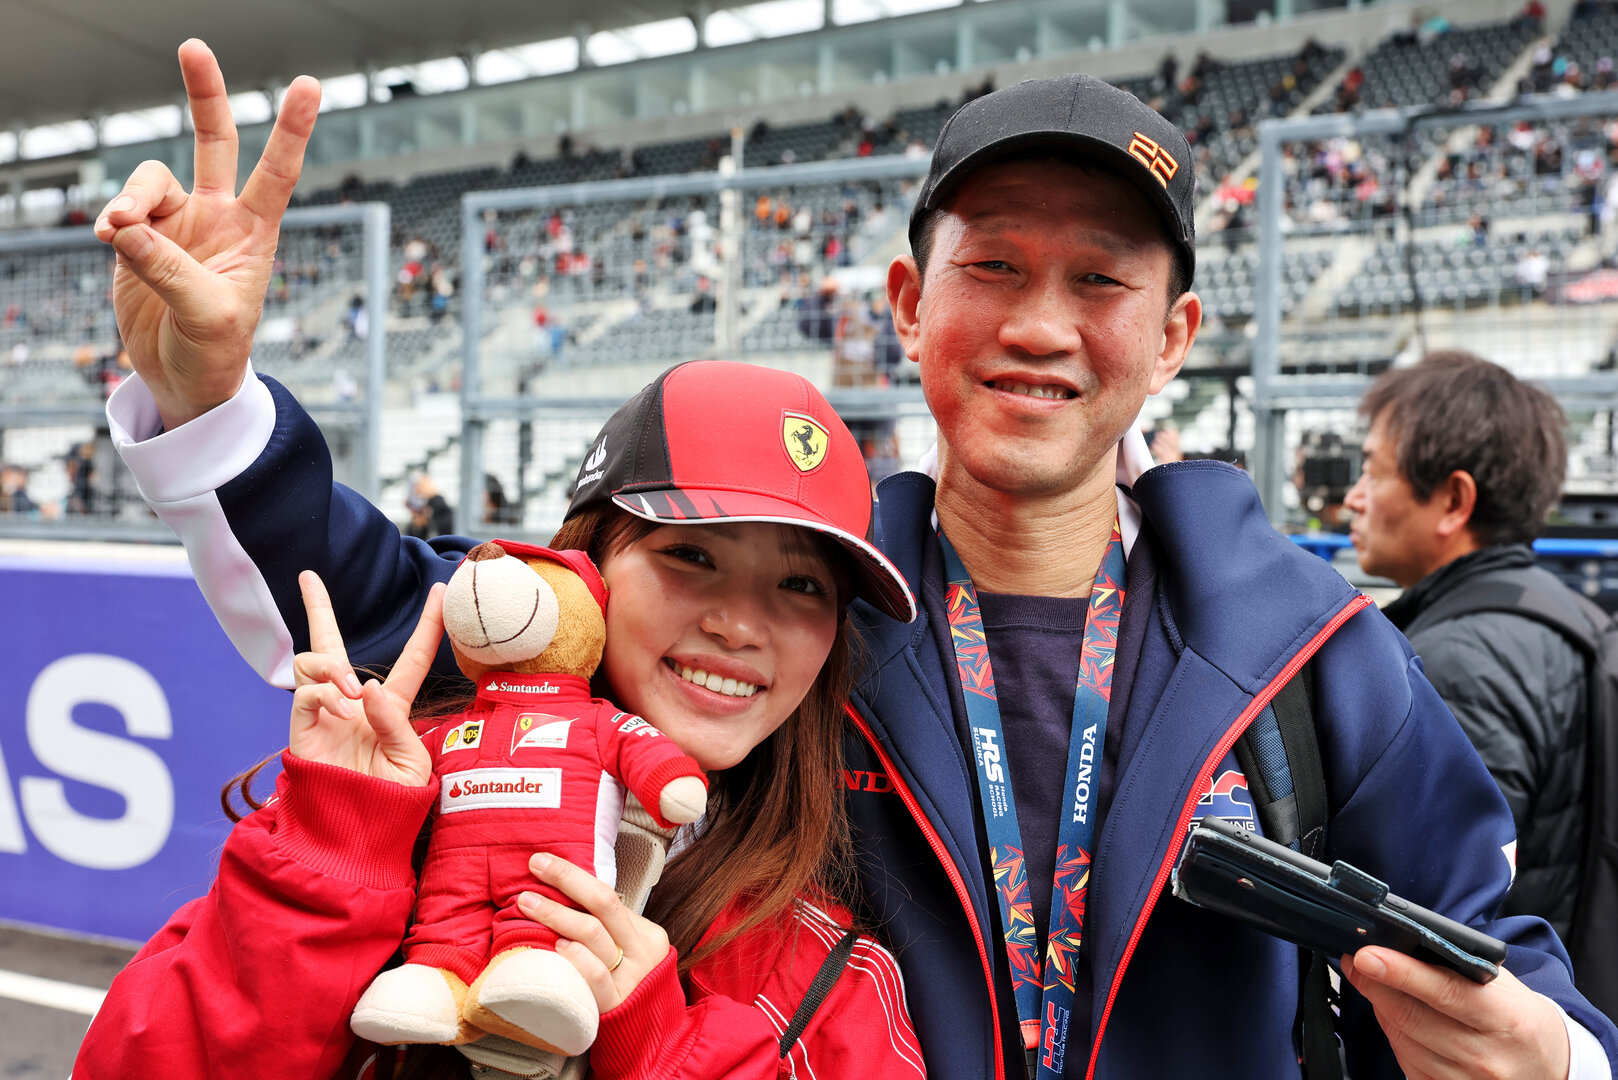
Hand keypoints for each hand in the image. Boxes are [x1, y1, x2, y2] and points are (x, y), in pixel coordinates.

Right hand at [93, 39, 320, 428]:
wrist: (184, 378)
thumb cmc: (216, 352)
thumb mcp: (209, 319)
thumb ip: (171, 273)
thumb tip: (126, 229)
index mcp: (256, 232)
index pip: (279, 172)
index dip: (293, 128)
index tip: (309, 85)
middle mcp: (220, 217)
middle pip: (214, 141)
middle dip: (205, 94)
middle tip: (193, 48)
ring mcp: (178, 224)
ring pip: (151, 179)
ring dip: (132, 196)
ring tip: (121, 230)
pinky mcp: (139, 238)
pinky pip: (122, 210)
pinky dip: (113, 218)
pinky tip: (111, 238)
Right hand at [289, 570, 442, 785]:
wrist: (359, 836)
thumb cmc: (391, 803)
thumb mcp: (411, 762)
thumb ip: (395, 723)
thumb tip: (367, 687)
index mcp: (390, 710)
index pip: (410, 659)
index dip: (427, 626)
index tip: (439, 591)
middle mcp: (352, 704)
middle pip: (332, 645)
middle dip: (318, 610)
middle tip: (308, 577)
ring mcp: (324, 714)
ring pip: (314, 661)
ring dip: (334, 666)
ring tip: (350, 691)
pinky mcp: (302, 728)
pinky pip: (306, 692)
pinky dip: (324, 692)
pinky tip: (340, 708)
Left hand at [517, 853, 671, 1012]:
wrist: (643, 1034)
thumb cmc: (621, 986)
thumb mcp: (622, 952)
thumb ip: (603, 929)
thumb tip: (559, 891)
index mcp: (646, 934)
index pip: (607, 895)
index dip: (573, 875)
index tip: (542, 861)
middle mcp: (643, 952)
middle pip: (603, 905)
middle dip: (566, 882)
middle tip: (533, 870)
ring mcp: (631, 978)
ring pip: (593, 935)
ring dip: (556, 915)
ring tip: (527, 904)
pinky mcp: (615, 1005)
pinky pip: (596, 976)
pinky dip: (577, 958)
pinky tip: (556, 946)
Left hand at [1343, 947, 1570, 1079]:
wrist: (1550, 1067)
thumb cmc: (1521, 1018)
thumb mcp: (1504, 986)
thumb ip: (1459, 966)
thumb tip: (1404, 945)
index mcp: (1506, 1019)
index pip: (1444, 992)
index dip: (1400, 972)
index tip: (1366, 956)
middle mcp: (1487, 1055)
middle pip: (1412, 1017)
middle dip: (1374, 985)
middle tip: (1355, 962)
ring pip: (1402, 1040)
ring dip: (1381, 1008)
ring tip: (1375, 985)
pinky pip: (1406, 1062)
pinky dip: (1394, 1035)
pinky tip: (1395, 1017)